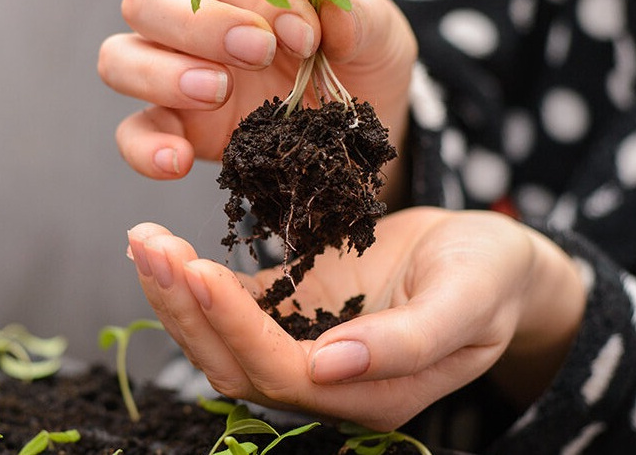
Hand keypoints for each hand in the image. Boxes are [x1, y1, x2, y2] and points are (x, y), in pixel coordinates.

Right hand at [99, 0, 416, 200]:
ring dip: (162, 73)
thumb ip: (359, 15)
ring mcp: (172, 69)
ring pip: (120, 56)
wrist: (359, 128)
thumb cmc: (361, 60)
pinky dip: (147, 147)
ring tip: (216, 92)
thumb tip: (332, 10)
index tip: (306, 32)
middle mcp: (192, 10)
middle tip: (256, 52)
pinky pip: (132, 132)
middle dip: (197, 23)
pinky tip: (180, 160)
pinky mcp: (172, 125)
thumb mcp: (379, 34)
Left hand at [125, 207, 585, 430]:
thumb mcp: (468, 301)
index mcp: (370, 395)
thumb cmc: (490, 278)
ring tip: (145, 241)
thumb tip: (333, 365)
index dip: (235, 327)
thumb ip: (409, 342)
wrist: (490, 259)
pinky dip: (194, 282)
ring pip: (222, 340)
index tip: (198, 269)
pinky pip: (232, 308)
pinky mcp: (291, 309)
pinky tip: (166, 247)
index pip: (282, 372)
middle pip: (234, 363)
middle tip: (149, 245)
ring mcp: (304, 346)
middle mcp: (326, 381)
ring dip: (177, 295)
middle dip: (186, 309)